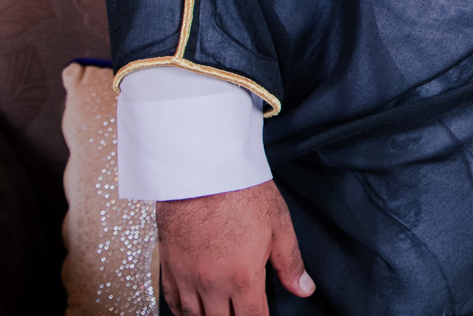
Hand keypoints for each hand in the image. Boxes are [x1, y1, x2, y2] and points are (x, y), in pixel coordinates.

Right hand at [156, 179, 313, 314]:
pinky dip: (183, 311)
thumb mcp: (279, 225)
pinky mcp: (169, 266)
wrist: (202, 171)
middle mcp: (211, 284)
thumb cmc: (241, 192)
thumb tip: (304, 289)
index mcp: (242, 277)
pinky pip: (172, 302)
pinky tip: (194, 310)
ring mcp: (186, 277)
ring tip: (221, 313)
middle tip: (242, 312)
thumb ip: (290, 263)